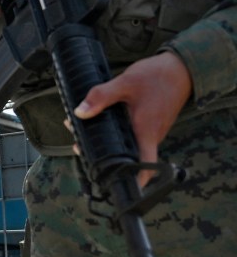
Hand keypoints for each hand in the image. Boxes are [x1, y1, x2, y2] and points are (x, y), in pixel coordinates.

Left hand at [73, 51, 192, 185]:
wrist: (179, 69)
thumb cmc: (156, 77)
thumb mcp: (125, 83)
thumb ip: (101, 97)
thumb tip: (80, 113)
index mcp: (146, 132)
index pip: (144, 166)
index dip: (134, 181)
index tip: (118, 187)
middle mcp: (150, 136)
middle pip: (128, 158)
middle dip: (103, 157)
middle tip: (78, 145)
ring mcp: (150, 132)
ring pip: (127, 146)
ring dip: (106, 142)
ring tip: (80, 131)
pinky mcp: (148, 125)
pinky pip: (130, 136)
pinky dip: (114, 133)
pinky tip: (98, 121)